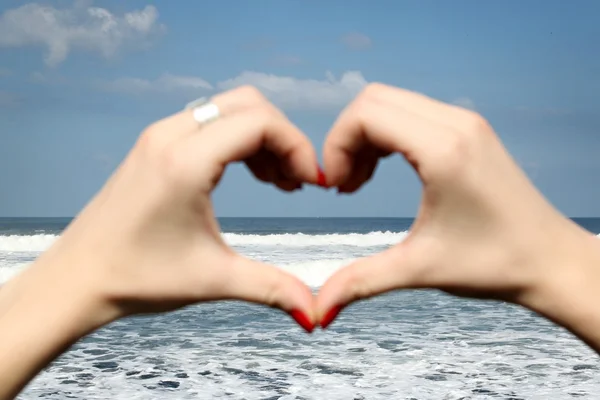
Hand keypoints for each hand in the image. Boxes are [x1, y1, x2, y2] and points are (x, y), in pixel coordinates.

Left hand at [36, 86, 319, 330]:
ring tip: (278, 182)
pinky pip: (209, 122)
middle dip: (283, 138)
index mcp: (184, 161)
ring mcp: (158, 137)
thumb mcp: (214, 280)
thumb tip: (316, 314)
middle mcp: (169, 136)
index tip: (313, 183)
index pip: (260, 123)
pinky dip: (238, 140)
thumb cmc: (135, 278)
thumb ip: (272, 289)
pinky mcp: (154, 146)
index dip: (298, 147)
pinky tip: (250, 175)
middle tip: (298, 181)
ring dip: (262, 138)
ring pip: (229, 109)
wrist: (76, 280)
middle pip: (249, 105)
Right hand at [316, 83, 598, 330]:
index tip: (336, 187)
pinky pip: (411, 113)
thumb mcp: (419, 270)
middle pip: (373, 99)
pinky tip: (383, 170)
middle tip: (345, 184)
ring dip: (365, 137)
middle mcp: (456, 124)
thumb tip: (319, 311)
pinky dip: (386, 135)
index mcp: (444, 150)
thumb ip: (360, 282)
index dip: (336, 146)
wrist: (551, 261)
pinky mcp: (469, 131)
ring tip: (360, 181)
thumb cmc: (496, 264)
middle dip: (346, 139)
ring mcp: (465, 123)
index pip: (365, 114)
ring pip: (390, 103)